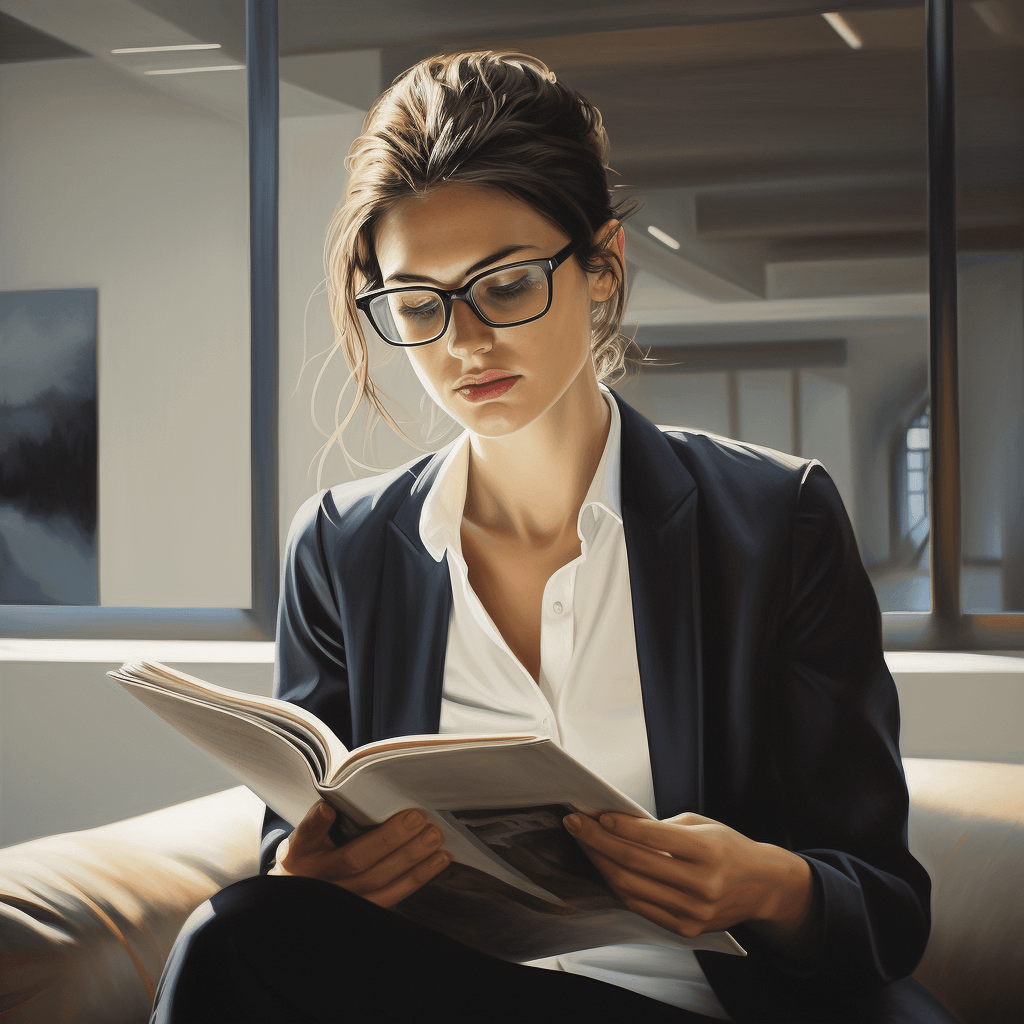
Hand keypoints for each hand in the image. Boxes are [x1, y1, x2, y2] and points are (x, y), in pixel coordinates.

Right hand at [270, 800, 449, 907]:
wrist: (303, 895)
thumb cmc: (310, 857)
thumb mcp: (305, 838)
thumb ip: (320, 822)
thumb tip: (337, 803)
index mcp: (301, 855)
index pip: (307, 836)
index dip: (317, 824)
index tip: (328, 810)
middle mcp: (318, 879)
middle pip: (355, 860)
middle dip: (389, 839)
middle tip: (418, 818)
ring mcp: (341, 900)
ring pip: (379, 882)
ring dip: (412, 859)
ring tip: (434, 838)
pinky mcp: (363, 913)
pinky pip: (392, 898)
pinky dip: (417, 878)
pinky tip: (437, 860)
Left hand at [562, 810, 813, 944]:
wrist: (761, 886)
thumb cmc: (728, 847)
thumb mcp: (701, 825)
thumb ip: (661, 828)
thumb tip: (616, 824)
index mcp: (708, 852)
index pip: (652, 839)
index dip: (618, 827)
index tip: (594, 815)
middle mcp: (702, 885)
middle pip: (634, 865)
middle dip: (598, 842)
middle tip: (576, 825)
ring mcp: (693, 911)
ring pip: (631, 888)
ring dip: (601, 864)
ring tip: (585, 844)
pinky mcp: (686, 928)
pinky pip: (640, 906)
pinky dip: (618, 886)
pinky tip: (605, 868)